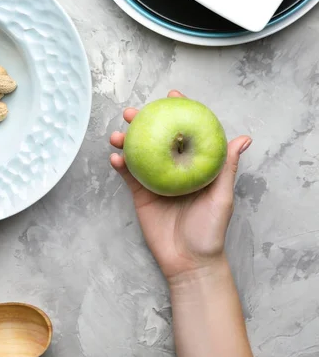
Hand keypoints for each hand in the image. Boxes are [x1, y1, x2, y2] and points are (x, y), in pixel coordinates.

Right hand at [110, 90, 251, 280]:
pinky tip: (114, 158)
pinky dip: (120, 165)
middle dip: (143, 122)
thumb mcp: (222, 197)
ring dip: (126, 142)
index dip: (179, 113)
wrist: (189, 261)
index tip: (171, 95)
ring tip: (118, 134)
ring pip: (138, 154)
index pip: (186, 134)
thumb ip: (226, 168)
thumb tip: (243, 138)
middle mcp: (173, 170)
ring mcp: (154, 181)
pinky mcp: (140, 195)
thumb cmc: (210, 230)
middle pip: (156, 139)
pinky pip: (128, 176)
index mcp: (193, 167)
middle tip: (132, 112)